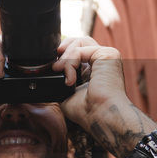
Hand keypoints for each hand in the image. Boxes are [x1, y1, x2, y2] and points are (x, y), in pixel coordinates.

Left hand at [53, 36, 156, 157]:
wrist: (100, 116)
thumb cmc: (87, 111)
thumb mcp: (67, 92)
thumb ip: (61, 78)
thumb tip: (49, 70)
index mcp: (95, 68)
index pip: (79, 50)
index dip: (64, 53)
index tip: (54, 65)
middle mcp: (102, 61)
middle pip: (80, 41)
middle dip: (63, 49)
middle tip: (55, 65)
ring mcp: (107, 56)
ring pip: (79, 42)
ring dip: (65, 57)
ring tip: (60, 72)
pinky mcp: (108, 54)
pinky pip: (80, 49)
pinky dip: (70, 62)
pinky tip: (70, 78)